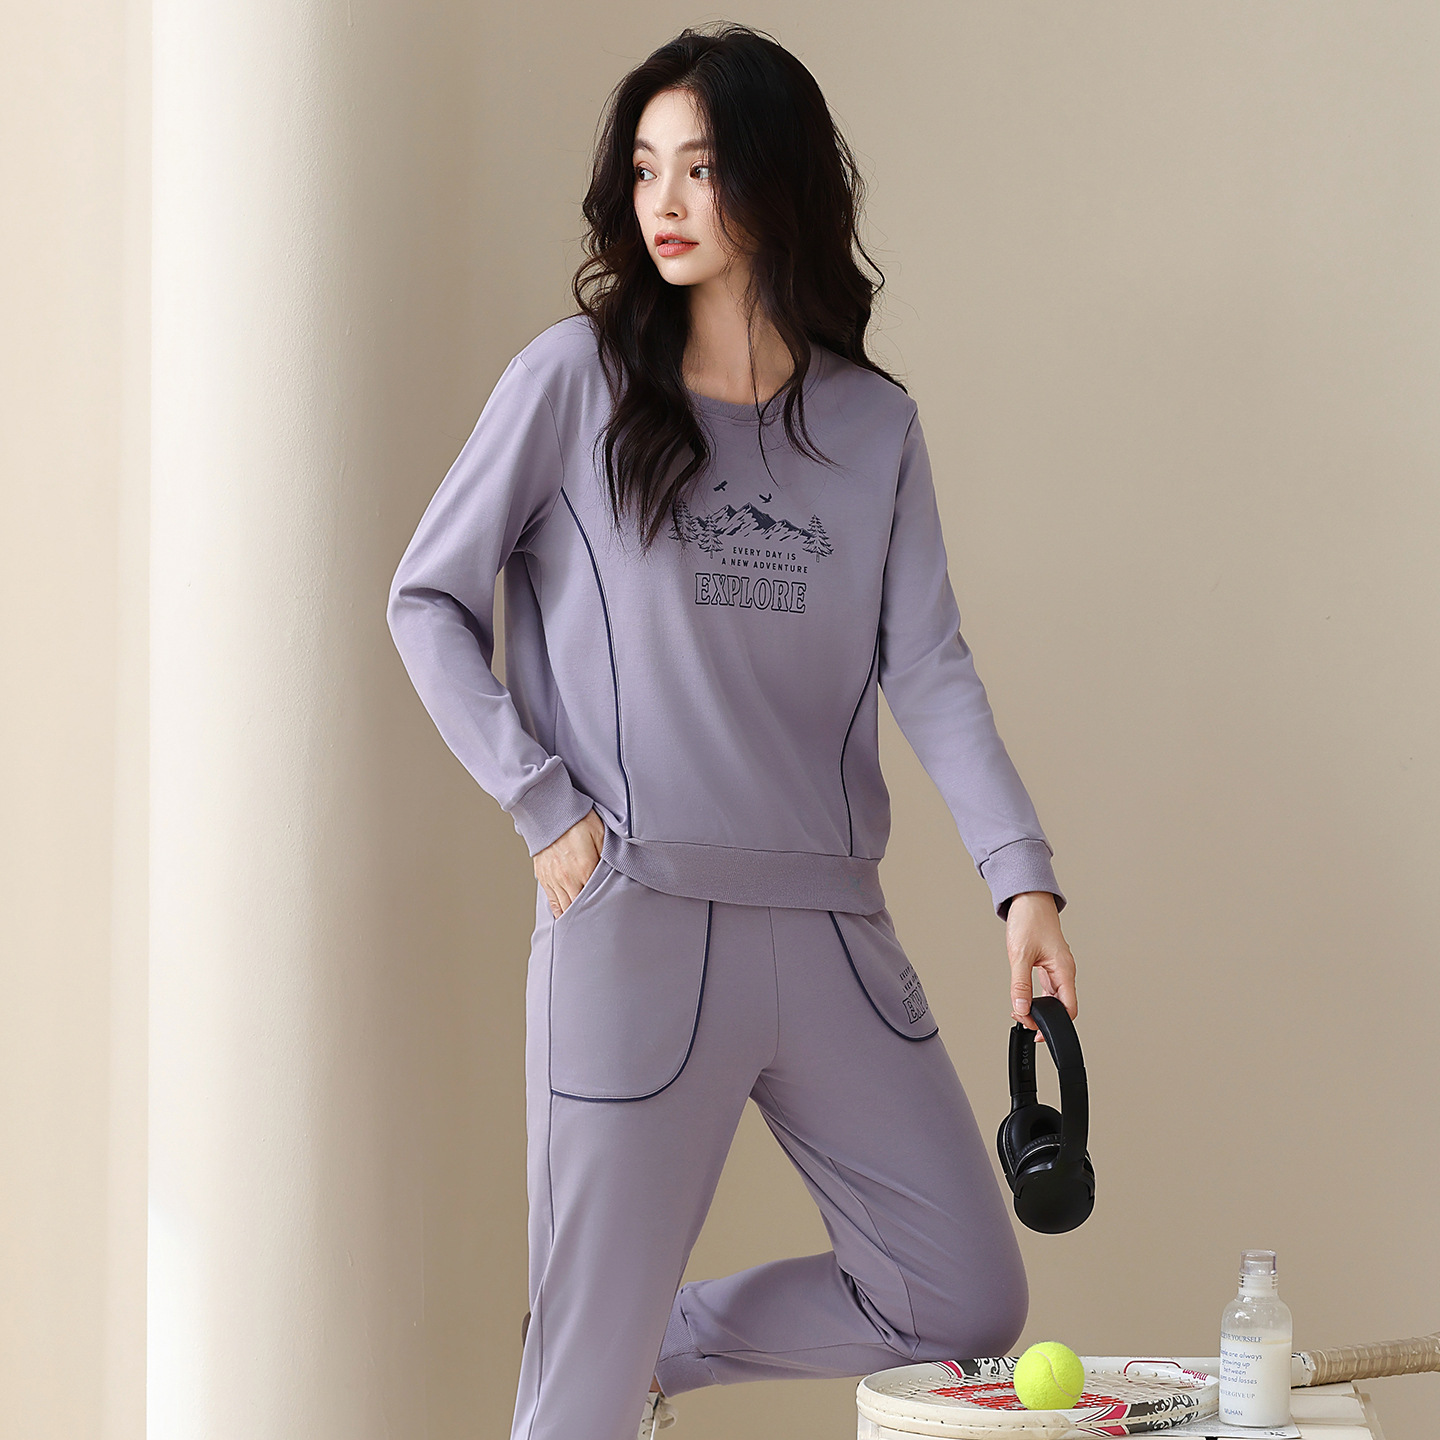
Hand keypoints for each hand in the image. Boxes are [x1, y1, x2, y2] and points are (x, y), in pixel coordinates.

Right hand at [534, 808, 605, 917]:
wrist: (550, 810)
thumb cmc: (579, 820)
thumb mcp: (601, 835)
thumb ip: (608, 858)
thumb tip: (616, 875)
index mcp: (585, 869)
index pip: (595, 899)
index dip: (603, 908)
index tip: (611, 915)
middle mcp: (567, 878)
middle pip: (579, 908)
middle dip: (589, 916)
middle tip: (600, 926)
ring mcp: (553, 879)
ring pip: (564, 909)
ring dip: (574, 916)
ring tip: (585, 923)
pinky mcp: (543, 877)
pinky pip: (552, 902)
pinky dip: (560, 911)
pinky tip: (568, 916)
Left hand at [1005, 891, 1076, 1043]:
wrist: (1028, 899)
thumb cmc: (1030, 920)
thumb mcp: (1020, 955)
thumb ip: (1020, 984)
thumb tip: (1021, 1008)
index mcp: (1064, 970)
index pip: (1068, 1008)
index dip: (1055, 1025)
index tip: (1037, 1033)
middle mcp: (1064, 971)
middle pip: (1060, 1006)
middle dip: (1041, 1017)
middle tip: (1020, 1017)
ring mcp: (1056, 967)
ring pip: (1052, 997)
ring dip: (1037, 1007)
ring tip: (1019, 1008)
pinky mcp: (1048, 964)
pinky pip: (1046, 987)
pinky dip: (1035, 995)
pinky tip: (1023, 996)